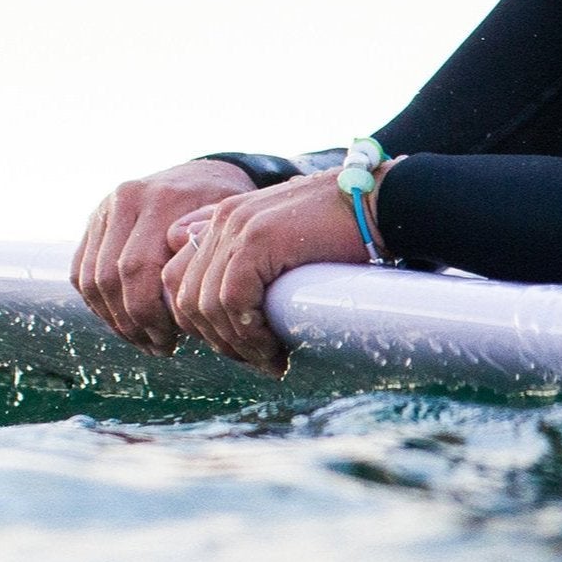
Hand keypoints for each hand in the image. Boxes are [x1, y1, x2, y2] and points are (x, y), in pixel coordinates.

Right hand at [73, 158, 258, 351]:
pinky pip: (81, 273)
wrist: (207, 176)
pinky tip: (125, 324)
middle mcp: (126, 199)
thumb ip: (209, 257)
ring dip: (113, 319)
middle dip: (133, 322)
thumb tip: (181, 302)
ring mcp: (104, 209)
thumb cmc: (228, 211)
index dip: (151, 314)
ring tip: (144, 341)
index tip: (174, 340)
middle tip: (160, 347)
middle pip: (111, 278)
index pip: (139, 269)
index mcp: (162, 199)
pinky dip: (99, 305)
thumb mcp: (231, 227)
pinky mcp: (93, 222)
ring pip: (90, 279)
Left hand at [161, 171, 368, 375]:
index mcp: (224, 219)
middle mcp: (222, 220)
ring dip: (235, 343)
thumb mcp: (289, 239)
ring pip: (207, 304)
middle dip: (216, 339)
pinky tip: (273, 347)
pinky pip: (234, 300)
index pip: (179, 279)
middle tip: (256, 360)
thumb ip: (254, 257)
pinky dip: (249, 332)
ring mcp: (237, 227)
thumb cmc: (348, 227)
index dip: (199, 322)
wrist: (382, 201)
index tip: (236, 345)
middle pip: (186, 296)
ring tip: (270, 360)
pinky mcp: (258, 240)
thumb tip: (232, 298)